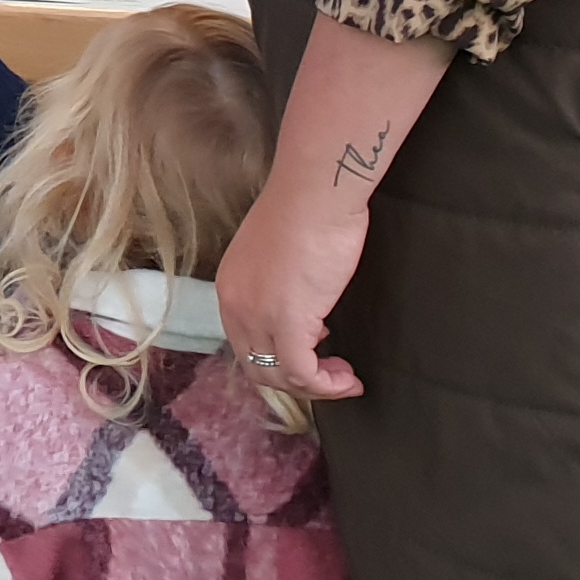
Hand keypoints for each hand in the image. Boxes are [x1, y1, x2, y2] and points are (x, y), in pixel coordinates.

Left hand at [218, 176, 372, 400]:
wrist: (316, 193)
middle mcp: (235, 305)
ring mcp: (257, 315)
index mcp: (230, 287)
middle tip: (331, 373)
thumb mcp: (279, 255)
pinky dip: (328, 385)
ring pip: (278, 376)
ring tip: (344, 376)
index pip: (245, 345)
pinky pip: (303, 373)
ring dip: (315, 386)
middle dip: (296, 380)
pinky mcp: (288, 322)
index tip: (315, 351)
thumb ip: (279, 284)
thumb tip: (302, 305)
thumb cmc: (307, 212)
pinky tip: (349, 378)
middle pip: (256, 368)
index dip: (279, 359)